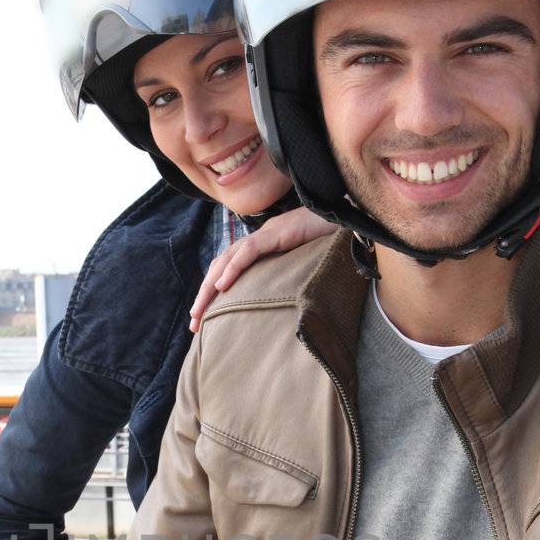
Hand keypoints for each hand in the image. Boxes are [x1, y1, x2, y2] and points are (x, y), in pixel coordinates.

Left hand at [189, 207, 336, 331]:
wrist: (346, 218)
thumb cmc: (328, 242)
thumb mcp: (302, 265)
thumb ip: (285, 278)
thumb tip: (277, 305)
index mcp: (262, 247)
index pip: (229, 269)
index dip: (213, 292)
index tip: (203, 318)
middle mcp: (258, 240)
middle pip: (221, 266)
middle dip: (204, 294)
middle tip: (193, 322)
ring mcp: (266, 234)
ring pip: (227, 259)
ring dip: (210, 286)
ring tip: (199, 309)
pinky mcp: (276, 233)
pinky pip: (249, 251)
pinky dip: (233, 268)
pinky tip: (221, 287)